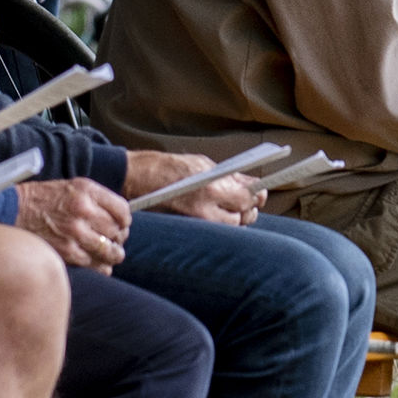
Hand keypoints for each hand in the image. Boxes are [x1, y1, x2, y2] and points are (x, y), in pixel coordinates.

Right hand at [17, 176, 133, 268]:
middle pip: (118, 231)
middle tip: (115, 241)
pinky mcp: (66, 251)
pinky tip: (97, 264)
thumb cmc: (42, 199)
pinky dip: (99, 267)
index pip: (123, 210)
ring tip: (111, 255)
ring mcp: (75, 232)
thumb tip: (120, 219)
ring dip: (114, 255)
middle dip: (119, 238)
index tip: (122, 225)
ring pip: (110, 251)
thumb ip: (95, 200)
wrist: (11, 211)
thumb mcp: (71, 188)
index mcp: (87, 191)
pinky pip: (94, 264)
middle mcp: (84, 210)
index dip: (125, 221)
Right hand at [125, 149, 258, 224]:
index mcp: (211, 188)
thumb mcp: (203, 164)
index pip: (248, 199)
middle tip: (247, 201)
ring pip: (231, 228)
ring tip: (231, 209)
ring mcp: (196, 224)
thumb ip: (230, 176)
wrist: (137, 180)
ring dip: (235, 219)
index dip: (257, 196)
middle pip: (243, 217)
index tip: (259, 193)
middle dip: (248, 209)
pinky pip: (215, 233)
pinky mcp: (189, 231)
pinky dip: (221, 226)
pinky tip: (219, 217)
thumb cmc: (170, 168)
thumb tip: (253, 184)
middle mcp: (206, 210)